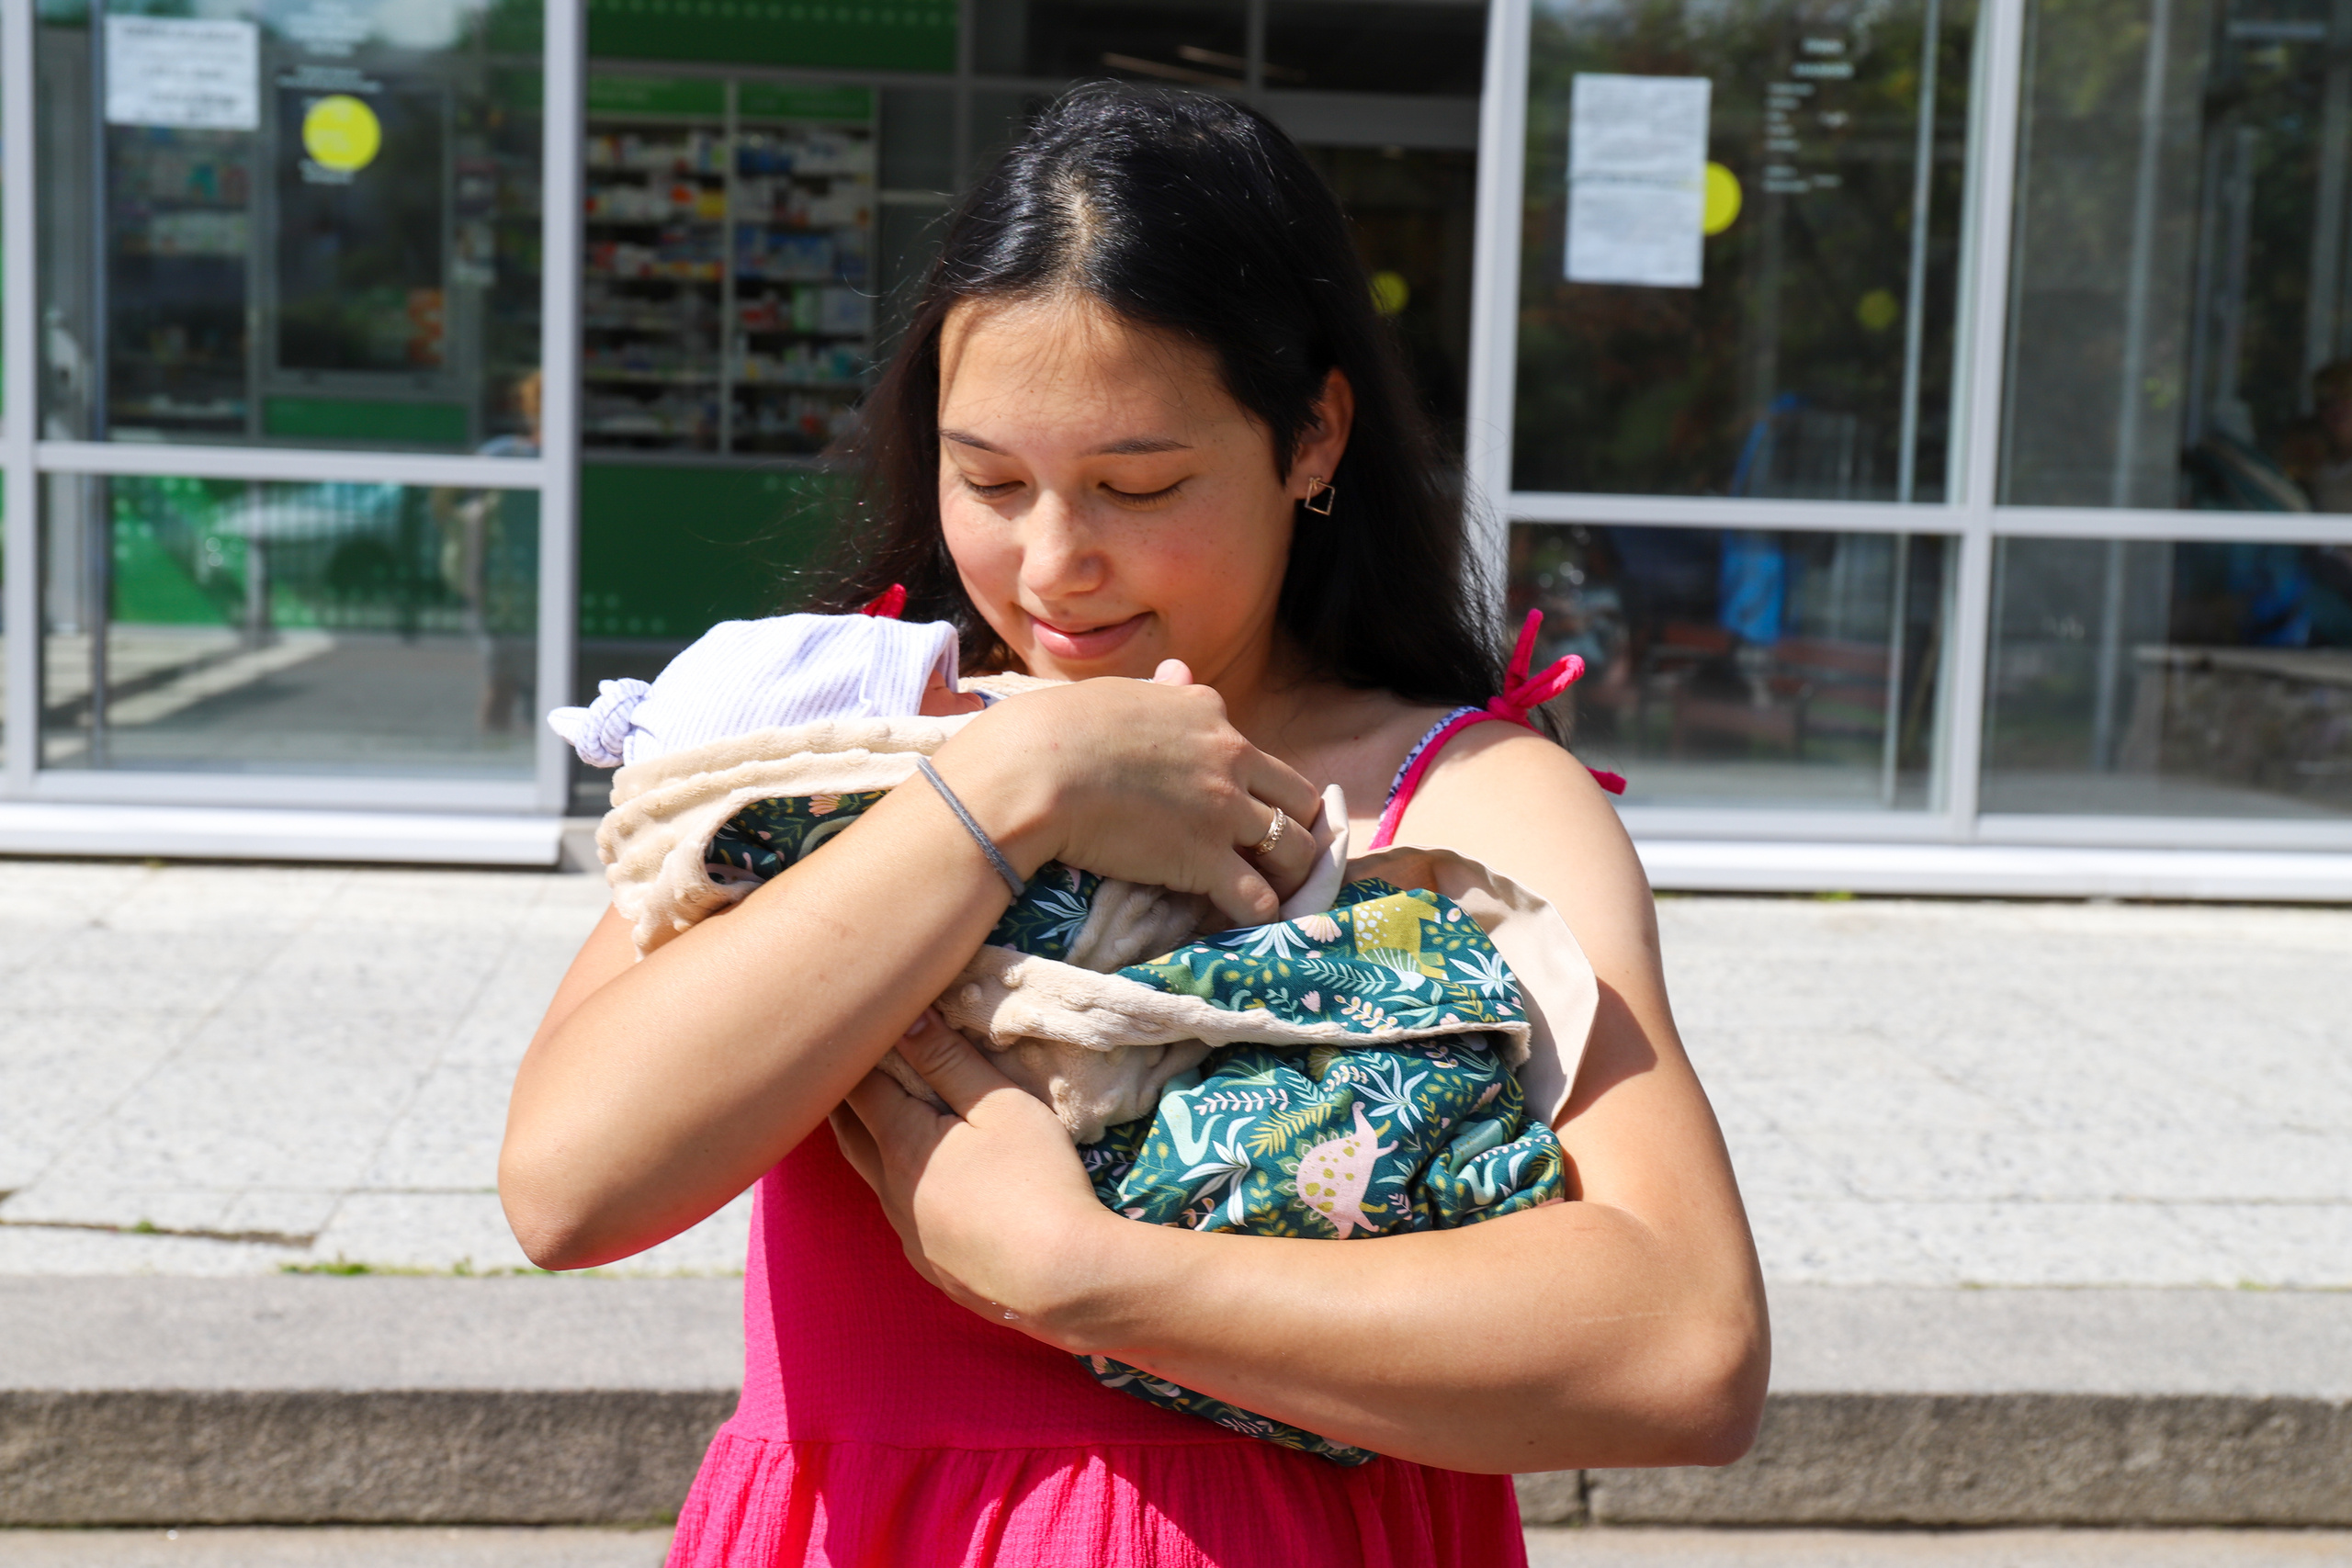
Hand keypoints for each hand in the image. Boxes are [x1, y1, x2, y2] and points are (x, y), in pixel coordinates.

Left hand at [828, 1010, 1122, 1345]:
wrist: (1063, 1282)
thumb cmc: (1038, 1181)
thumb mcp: (1002, 1106)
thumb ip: (950, 1061)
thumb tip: (906, 1020)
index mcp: (903, 1144)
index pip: (860, 1088)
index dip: (855, 1055)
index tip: (852, 1030)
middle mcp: (891, 1191)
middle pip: (850, 1135)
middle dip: (843, 1100)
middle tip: (839, 1070)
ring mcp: (908, 1234)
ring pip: (874, 1179)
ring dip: (868, 1146)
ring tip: (871, 1120)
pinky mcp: (930, 1266)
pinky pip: (902, 1218)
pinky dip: (899, 1190)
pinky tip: (922, 1188)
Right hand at [933, 666, 1321, 926]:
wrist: (1031, 772)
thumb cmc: (1055, 728)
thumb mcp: (1118, 693)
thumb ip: (1157, 689)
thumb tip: (1176, 669)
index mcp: (1206, 711)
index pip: (1253, 751)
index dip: (1249, 785)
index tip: (1230, 807)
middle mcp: (1230, 756)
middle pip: (1298, 799)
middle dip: (1295, 828)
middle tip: (1272, 854)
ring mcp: (1224, 810)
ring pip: (1297, 850)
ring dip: (1290, 875)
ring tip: (1269, 892)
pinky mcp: (1206, 860)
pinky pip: (1260, 900)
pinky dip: (1259, 915)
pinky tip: (1243, 923)